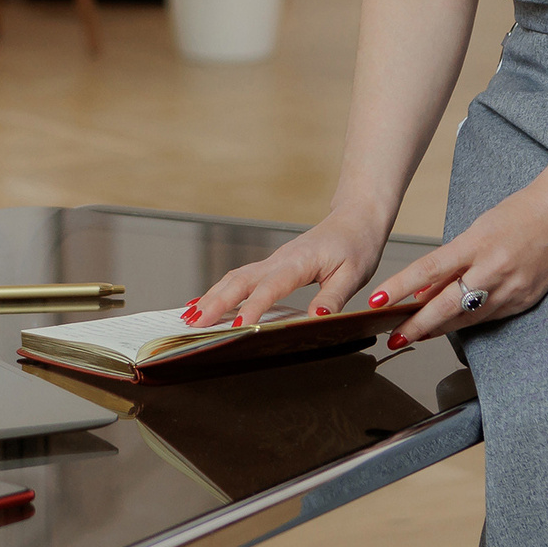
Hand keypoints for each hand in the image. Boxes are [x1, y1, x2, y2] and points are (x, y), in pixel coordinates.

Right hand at [185, 209, 390, 329]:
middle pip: (239, 280)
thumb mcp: (353, 274)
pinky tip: (208, 302)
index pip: (270, 287)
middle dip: (215, 302)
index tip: (238, 327)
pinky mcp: (273, 265)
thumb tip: (316, 318)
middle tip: (194, 323)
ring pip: (235, 277)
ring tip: (190, 316)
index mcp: (298, 262)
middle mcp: (279, 259)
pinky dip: (222, 290)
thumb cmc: (357, 246)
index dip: (253, 308)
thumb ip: (333, 297)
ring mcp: (273, 261)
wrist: (355, 219)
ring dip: (212, 296)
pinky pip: (242, 277)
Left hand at [370, 186, 547, 348]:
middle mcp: (492, 269)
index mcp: (476, 244)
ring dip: (438, 328)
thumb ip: (452, 260)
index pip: (428, 269)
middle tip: (393, 335)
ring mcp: (510, 289)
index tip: (377, 300)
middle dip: (416, 324)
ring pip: (466, 317)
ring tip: (415, 334)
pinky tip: (451, 326)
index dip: (400, 287)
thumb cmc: (517, 214)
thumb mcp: (476, 229)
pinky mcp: (524, 301)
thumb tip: (424, 287)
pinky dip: (467, 322)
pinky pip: (489, 317)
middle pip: (445, 305)